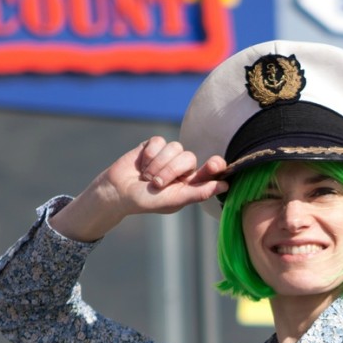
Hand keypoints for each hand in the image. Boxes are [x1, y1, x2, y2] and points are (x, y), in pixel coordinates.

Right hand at [50, 137, 227, 241]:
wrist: (118, 191)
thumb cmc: (147, 201)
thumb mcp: (174, 200)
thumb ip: (199, 193)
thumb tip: (224, 186)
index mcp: (191, 184)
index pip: (209, 171)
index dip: (214, 166)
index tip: (216, 165)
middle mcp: (182, 168)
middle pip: (189, 157)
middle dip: (171, 171)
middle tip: (157, 184)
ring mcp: (168, 155)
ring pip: (174, 147)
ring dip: (158, 164)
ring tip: (147, 177)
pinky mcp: (154, 145)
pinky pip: (159, 141)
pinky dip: (149, 155)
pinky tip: (142, 165)